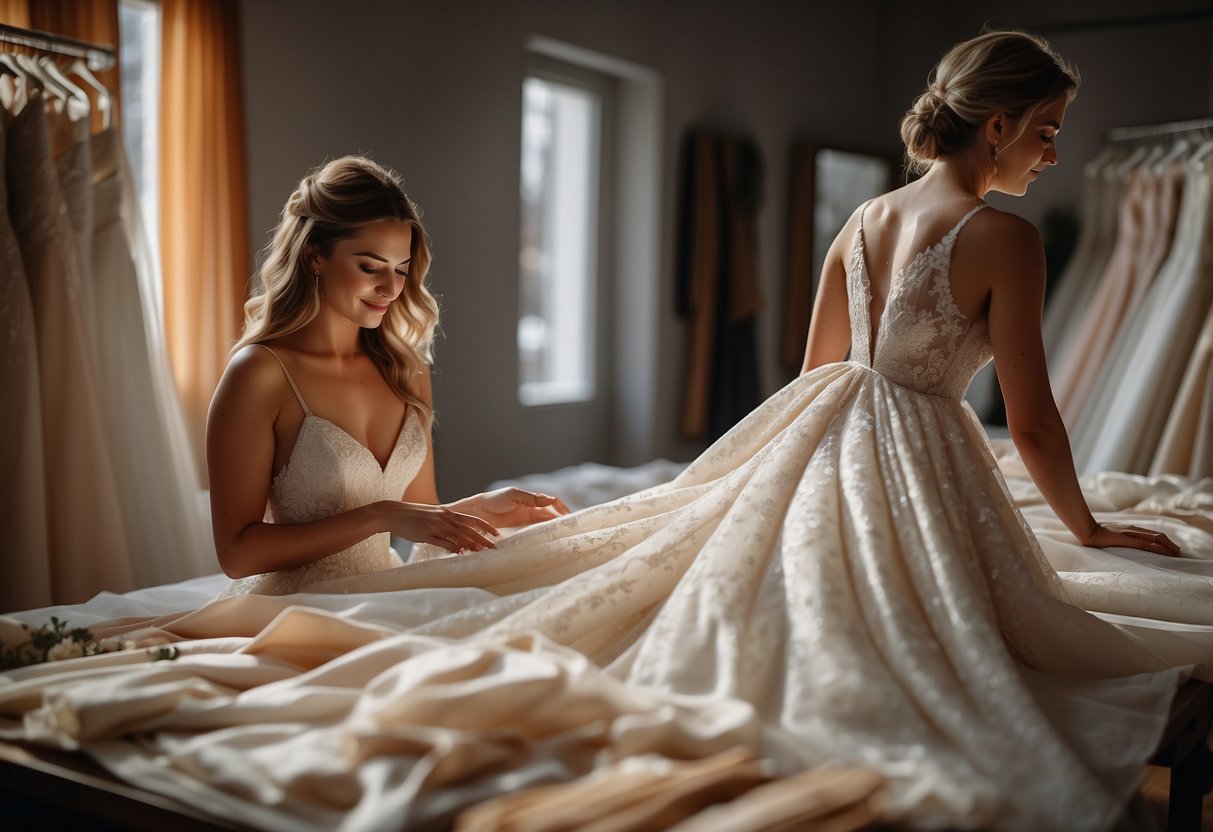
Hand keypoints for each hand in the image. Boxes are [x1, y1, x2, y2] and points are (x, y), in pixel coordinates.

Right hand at [379, 501, 499, 552]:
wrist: (394, 513)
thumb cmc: (413, 515)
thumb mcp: (433, 515)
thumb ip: (446, 523)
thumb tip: (458, 537)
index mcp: (448, 512)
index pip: (473, 520)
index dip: (486, 527)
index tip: (497, 534)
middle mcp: (445, 518)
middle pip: (469, 530)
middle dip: (483, 539)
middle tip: (495, 548)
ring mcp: (436, 526)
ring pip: (459, 536)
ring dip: (471, 545)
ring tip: (482, 553)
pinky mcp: (426, 534)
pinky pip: (443, 542)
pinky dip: (453, 548)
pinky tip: (460, 553)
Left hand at [451, 487, 569, 529]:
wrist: (477, 512)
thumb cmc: (495, 500)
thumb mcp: (513, 495)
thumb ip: (530, 498)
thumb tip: (549, 499)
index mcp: (533, 501)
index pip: (553, 504)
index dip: (563, 510)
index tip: (570, 518)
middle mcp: (532, 511)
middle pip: (552, 517)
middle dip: (562, 523)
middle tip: (571, 531)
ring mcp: (527, 523)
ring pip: (545, 527)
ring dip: (554, 532)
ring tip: (562, 539)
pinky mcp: (521, 533)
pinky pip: (535, 536)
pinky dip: (542, 539)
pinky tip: (546, 544)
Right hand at [1081, 522, 1181, 556]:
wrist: (1088, 531)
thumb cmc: (1098, 535)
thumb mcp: (1114, 536)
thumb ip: (1124, 538)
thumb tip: (1131, 545)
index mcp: (1132, 529)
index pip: (1153, 534)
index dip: (1165, 540)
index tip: (1173, 548)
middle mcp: (1134, 529)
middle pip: (1158, 535)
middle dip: (1170, 544)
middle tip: (1178, 552)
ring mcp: (1130, 533)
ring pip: (1154, 538)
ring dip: (1166, 546)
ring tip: (1175, 553)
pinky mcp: (1126, 538)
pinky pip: (1144, 544)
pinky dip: (1155, 548)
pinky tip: (1162, 553)